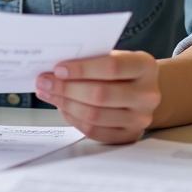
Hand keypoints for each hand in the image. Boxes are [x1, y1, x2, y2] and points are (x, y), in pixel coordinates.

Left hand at [35, 50, 159, 143]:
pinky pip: (95, 131)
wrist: (142, 90)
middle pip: (101, 94)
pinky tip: (61, 107)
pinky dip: (73, 118)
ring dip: (65, 103)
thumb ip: (91, 59)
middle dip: (66, 88)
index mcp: (145, 66)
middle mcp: (147, 94)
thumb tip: (54, 67)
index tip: (57, 69)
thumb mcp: (114, 55)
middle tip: (43, 81)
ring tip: (47, 93)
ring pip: (95, 115)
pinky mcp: (129, 135)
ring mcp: (141, 118)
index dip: (82, 69)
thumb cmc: (121, 70)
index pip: (112, 67)